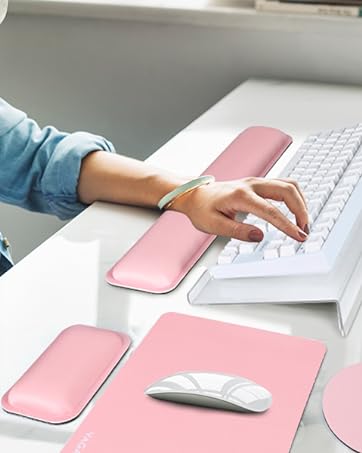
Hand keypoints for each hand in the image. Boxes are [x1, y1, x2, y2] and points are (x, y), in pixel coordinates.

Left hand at [169, 177, 308, 241]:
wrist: (194, 194)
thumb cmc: (202, 209)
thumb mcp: (214, 225)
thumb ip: (237, 231)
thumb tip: (260, 236)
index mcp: (240, 196)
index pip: (271, 211)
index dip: (287, 225)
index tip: (299, 236)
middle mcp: (251, 184)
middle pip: (287, 190)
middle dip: (301, 210)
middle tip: (304, 230)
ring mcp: (256, 181)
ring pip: (288, 184)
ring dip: (300, 202)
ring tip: (302, 222)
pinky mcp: (258, 183)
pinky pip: (283, 185)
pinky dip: (294, 197)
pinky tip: (295, 210)